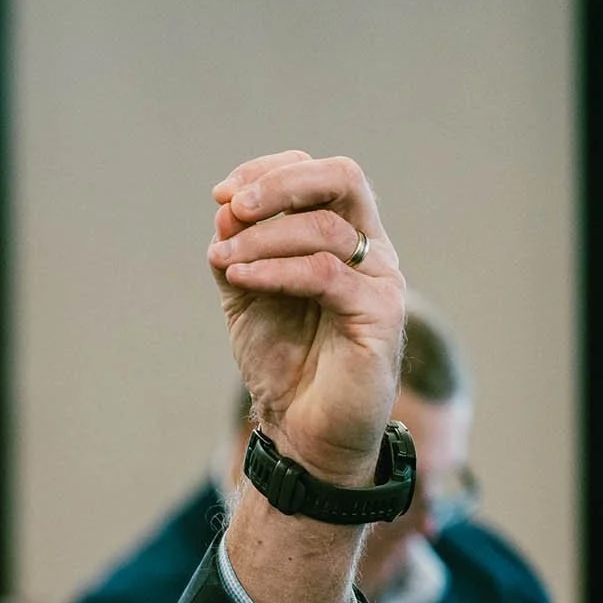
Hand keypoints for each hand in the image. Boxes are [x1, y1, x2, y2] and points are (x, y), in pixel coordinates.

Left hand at [208, 151, 405, 482]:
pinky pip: (325, 274)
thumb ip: (238, 252)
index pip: (320, 175)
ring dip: (261, 238)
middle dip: (280, 183)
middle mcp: (371, 250)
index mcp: (344, 238)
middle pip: (343, 178)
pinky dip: (275, 270)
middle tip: (232, 206)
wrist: (303, 430)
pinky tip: (239, 278)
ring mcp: (381, 280)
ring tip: (222, 259)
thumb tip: (224, 207)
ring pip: (325, 228)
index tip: (222, 195)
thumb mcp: (247, 296)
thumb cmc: (282, 361)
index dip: (270, 173)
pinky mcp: (380, 315)